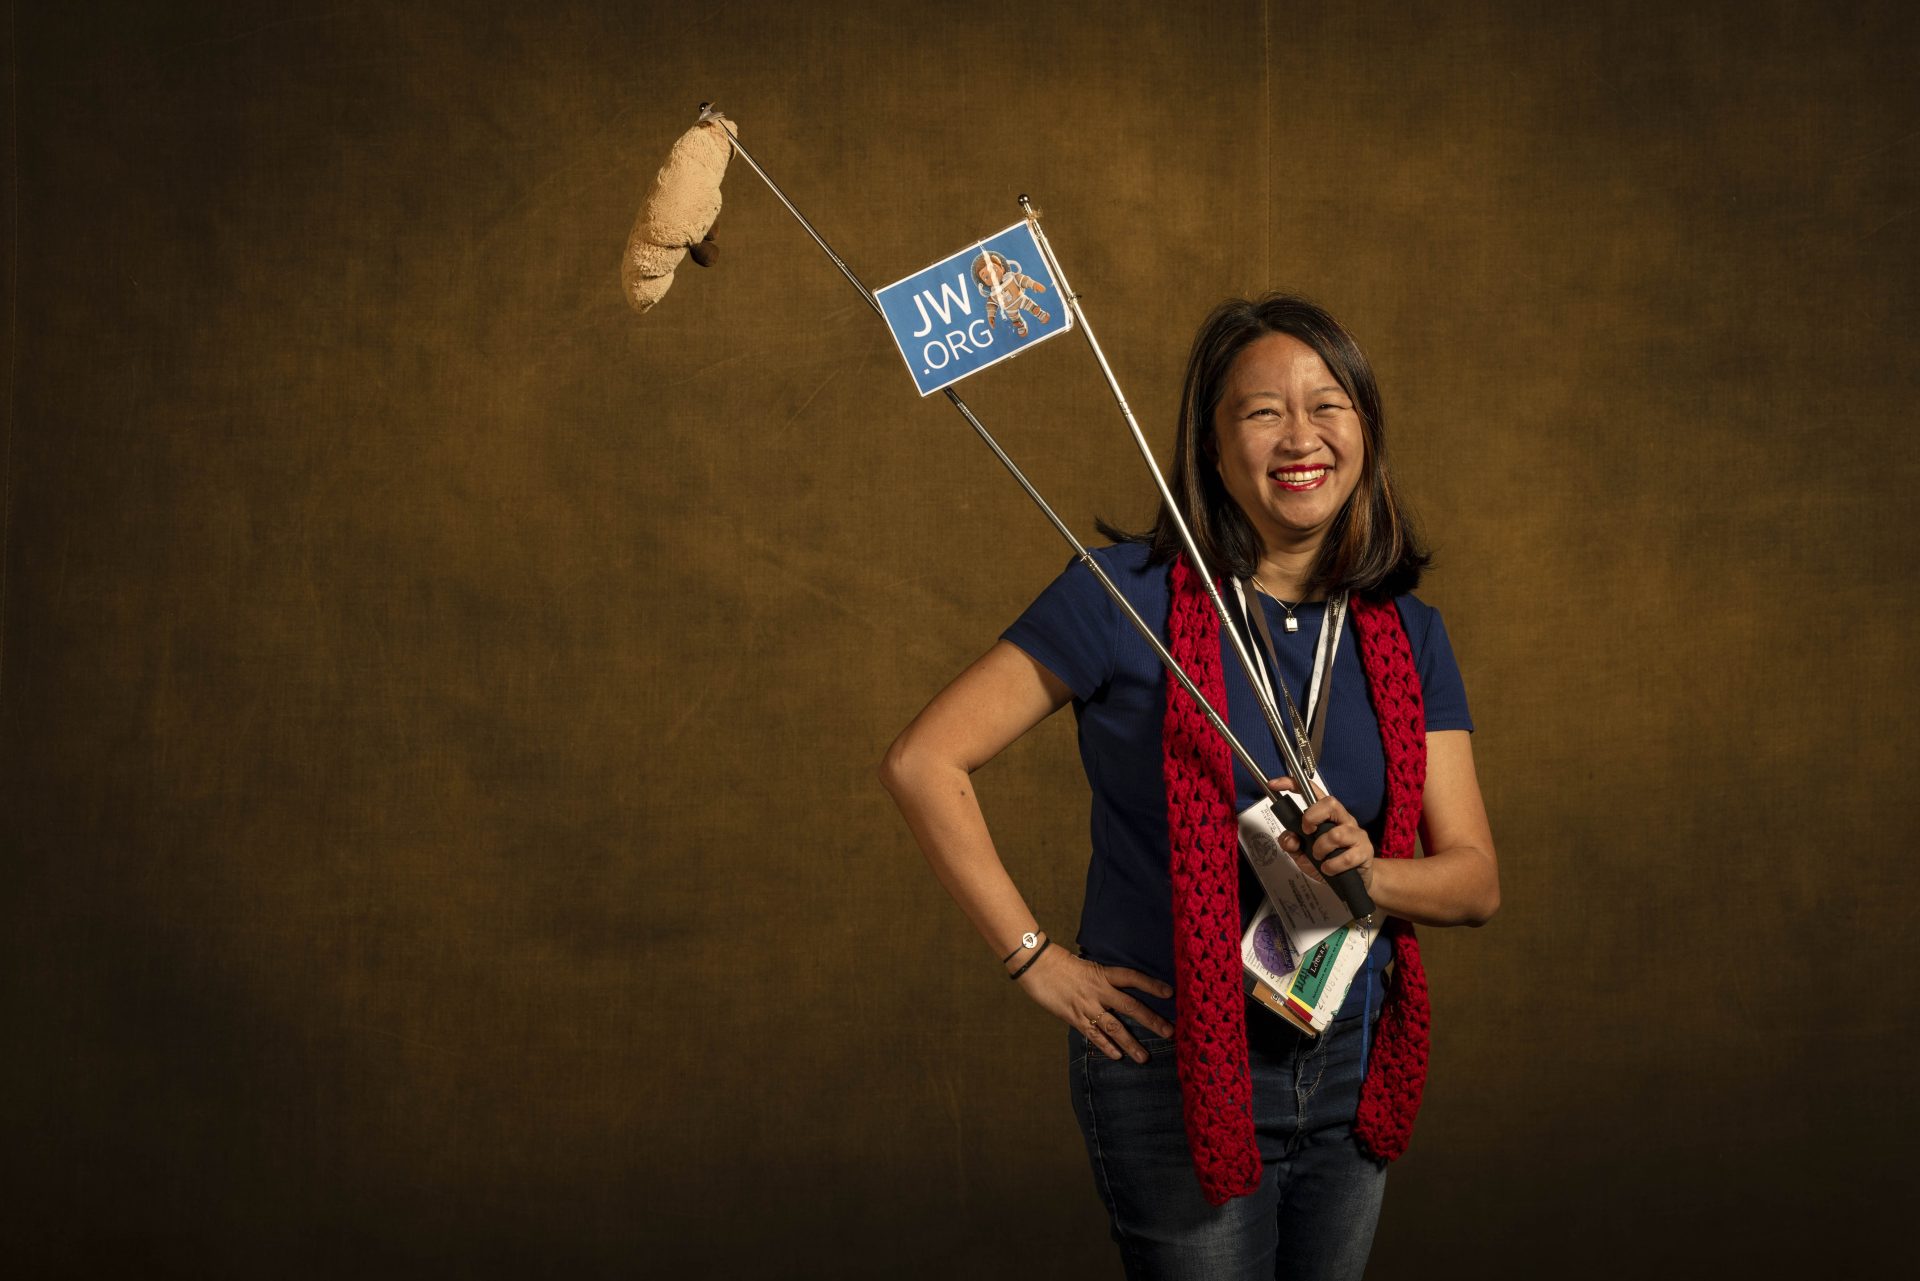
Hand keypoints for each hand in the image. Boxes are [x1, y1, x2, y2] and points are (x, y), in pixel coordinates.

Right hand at [1014, 948, 1173, 1063]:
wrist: (1036, 965)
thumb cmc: (1060, 963)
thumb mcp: (1087, 966)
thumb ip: (1103, 979)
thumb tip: (1118, 989)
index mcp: (1103, 973)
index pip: (1133, 978)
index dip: (1151, 985)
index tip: (1170, 993)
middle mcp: (1099, 990)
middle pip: (1131, 1006)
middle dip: (1151, 1021)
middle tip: (1169, 1033)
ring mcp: (1087, 1005)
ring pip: (1114, 1026)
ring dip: (1130, 1043)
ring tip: (1144, 1057)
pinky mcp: (1074, 1017)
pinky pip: (1093, 1034)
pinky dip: (1106, 1046)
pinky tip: (1117, 1056)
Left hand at [1271, 776, 1374, 893]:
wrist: (1354, 880)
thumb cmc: (1329, 861)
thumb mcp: (1303, 854)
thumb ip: (1292, 844)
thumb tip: (1289, 838)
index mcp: (1327, 815)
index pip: (1312, 791)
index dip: (1293, 784)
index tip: (1275, 785)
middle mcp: (1343, 819)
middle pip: (1330, 802)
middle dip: (1312, 817)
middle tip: (1307, 832)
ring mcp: (1356, 834)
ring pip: (1336, 834)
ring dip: (1321, 849)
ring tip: (1320, 857)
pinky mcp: (1364, 851)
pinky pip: (1346, 857)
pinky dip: (1331, 866)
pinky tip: (1329, 869)